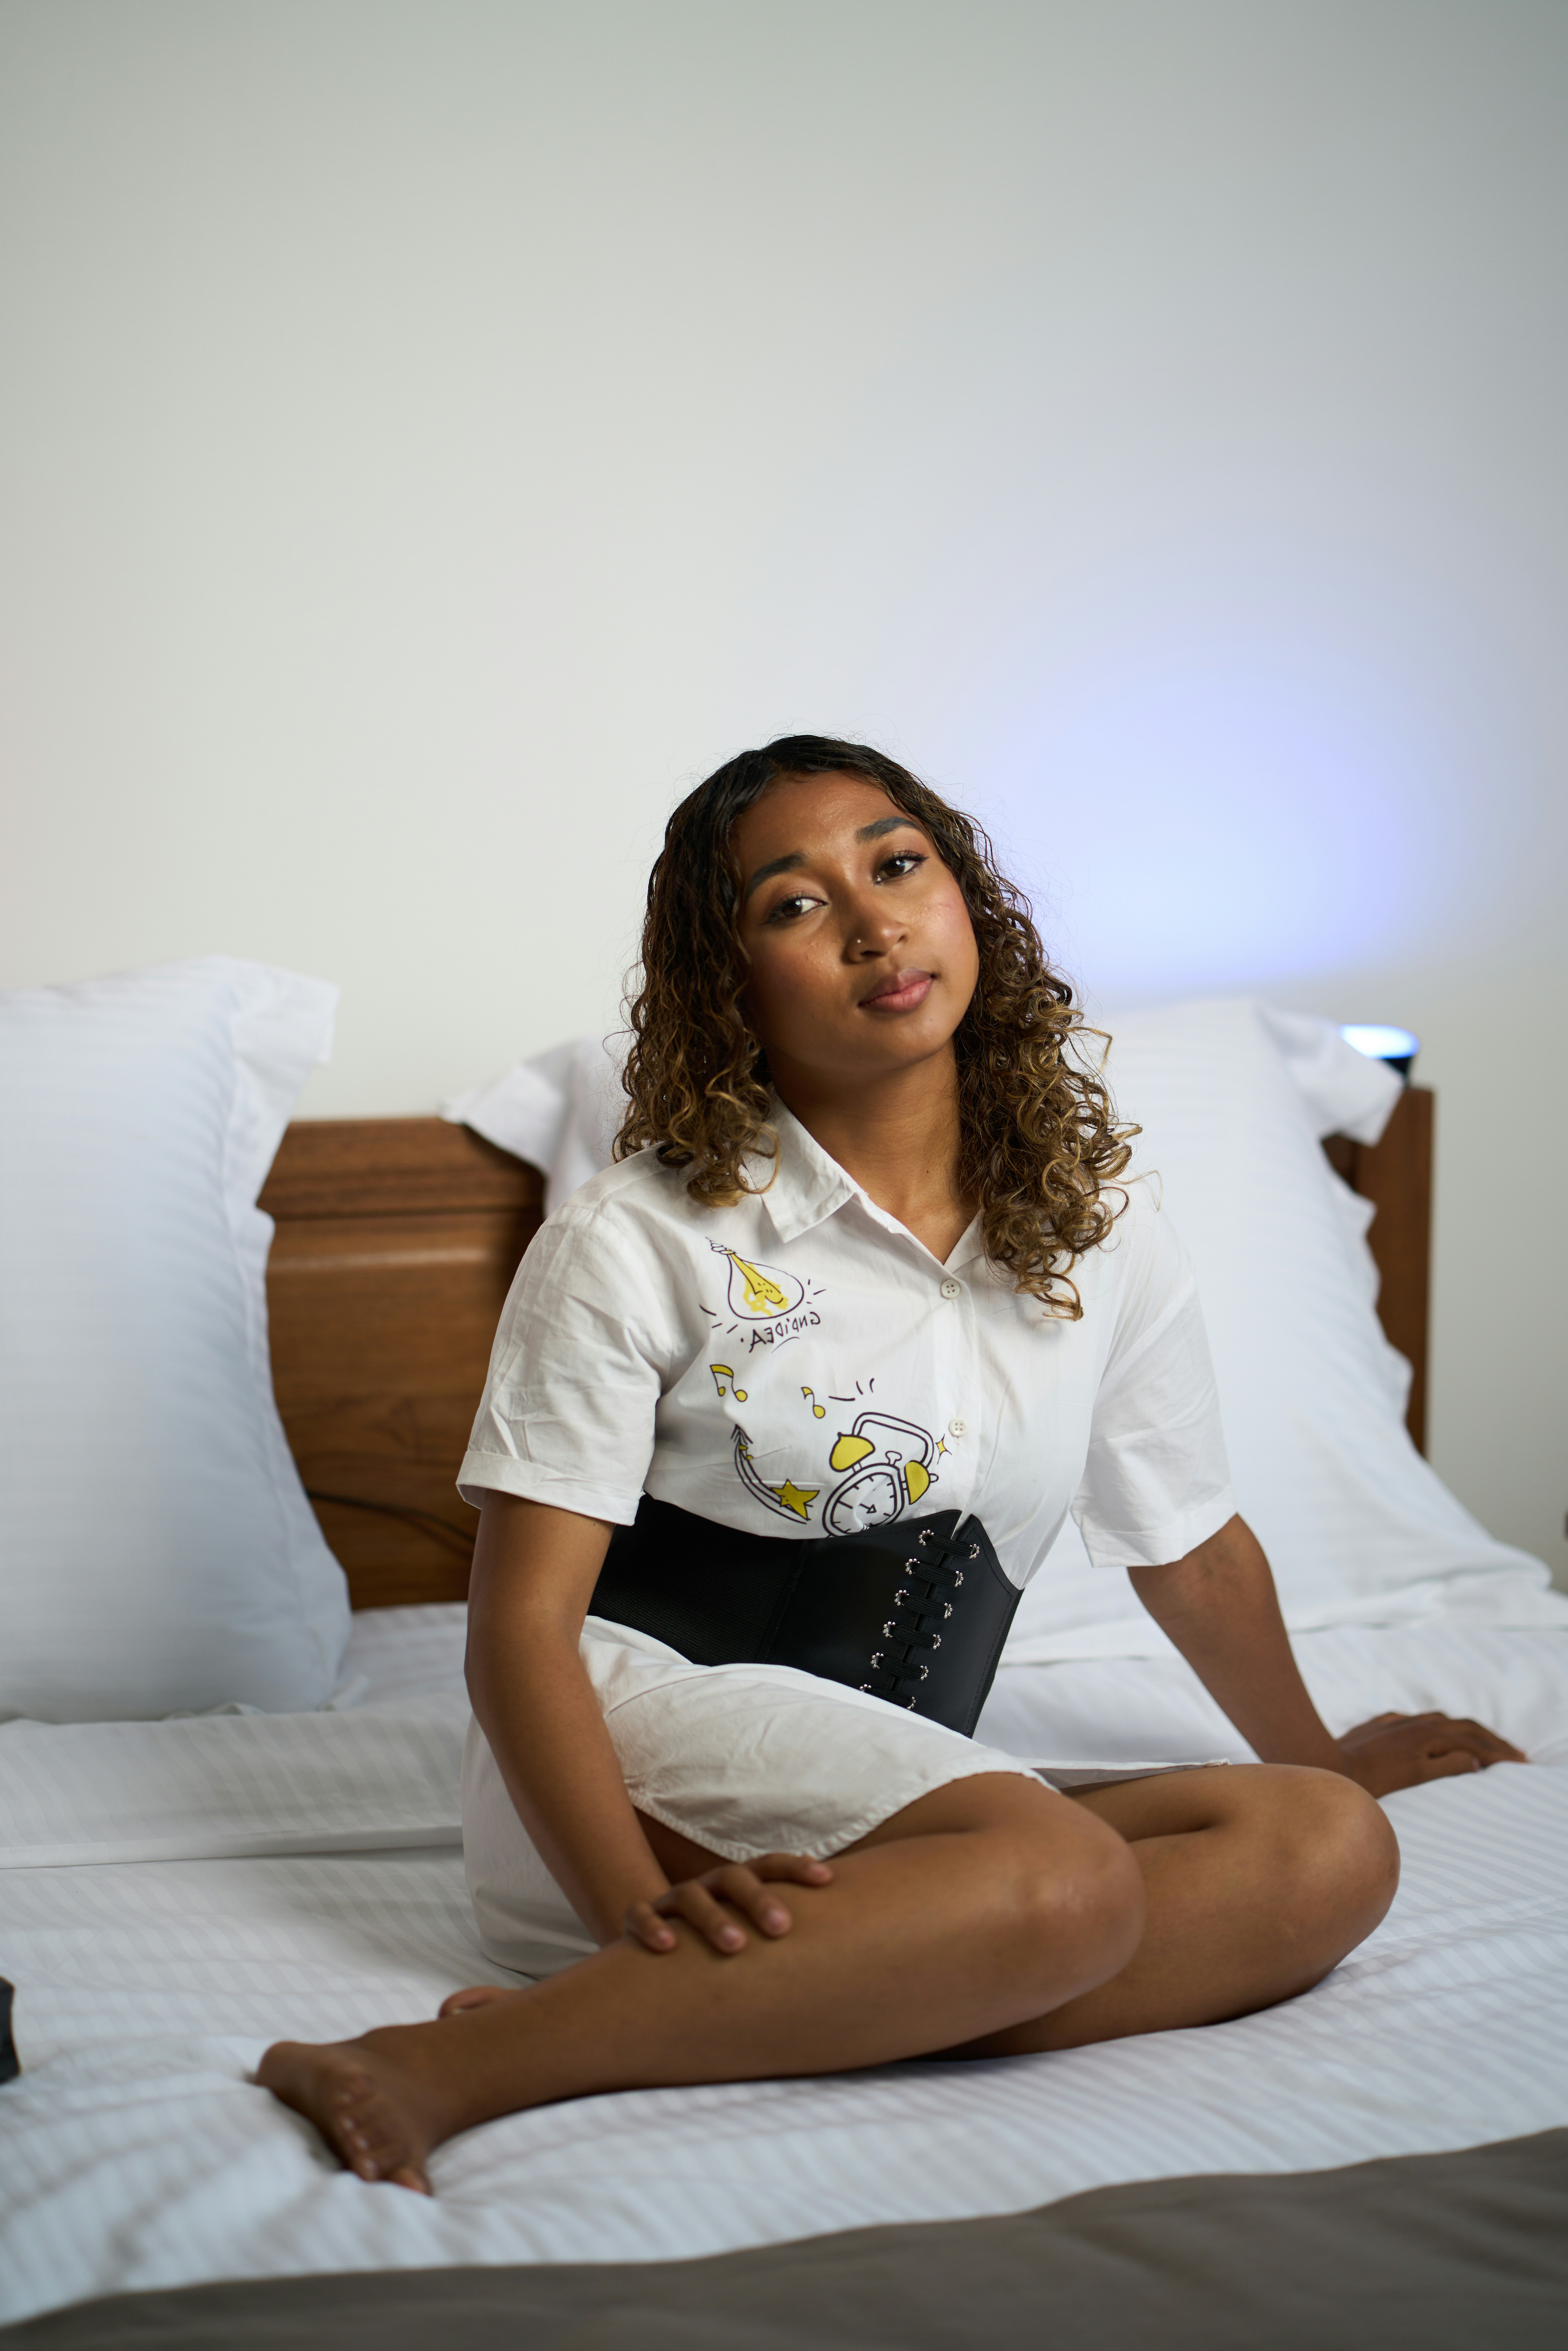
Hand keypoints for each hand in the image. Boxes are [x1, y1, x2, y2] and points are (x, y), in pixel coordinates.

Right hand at [625, 1851, 832, 1956]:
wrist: (660, 1944)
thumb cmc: (723, 1932)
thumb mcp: (753, 1921)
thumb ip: (788, 1908)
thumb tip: (841, 1890)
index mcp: (739, 1882)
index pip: (770, 1865)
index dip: (797, 1869)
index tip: (827, 1880)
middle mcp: (709, 1885)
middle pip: (734, 1878)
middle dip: (758, 1899)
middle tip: (782, 1928)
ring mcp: (673, 1900)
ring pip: (691, 1896)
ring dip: (713, 1918)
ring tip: (734, 1945)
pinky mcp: (641, 1918)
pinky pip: (641, 1915)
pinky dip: (652, 1926)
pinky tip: (668, 1947)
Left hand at [1336, 1711, 1526, 1796]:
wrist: (1329, 1762)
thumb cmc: (1371, 1778)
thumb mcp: (1413, 1776)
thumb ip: (1445, 1766)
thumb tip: (1474, 1760)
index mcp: (1428, 1735)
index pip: (1474, 1741)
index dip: (1499, 1752)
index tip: (1520, 1761)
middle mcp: (1417, 1723)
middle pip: (1465, 1726)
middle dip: (1492, 1739)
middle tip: (1513, 1752)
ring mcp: (1400, 1721)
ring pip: (1444, 1721)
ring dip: (1468, 1732)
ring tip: (1484, 1744)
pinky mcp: (1385, 1724)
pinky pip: (1422, 1722)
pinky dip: (1442, 1729)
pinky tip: (1441, 1735)